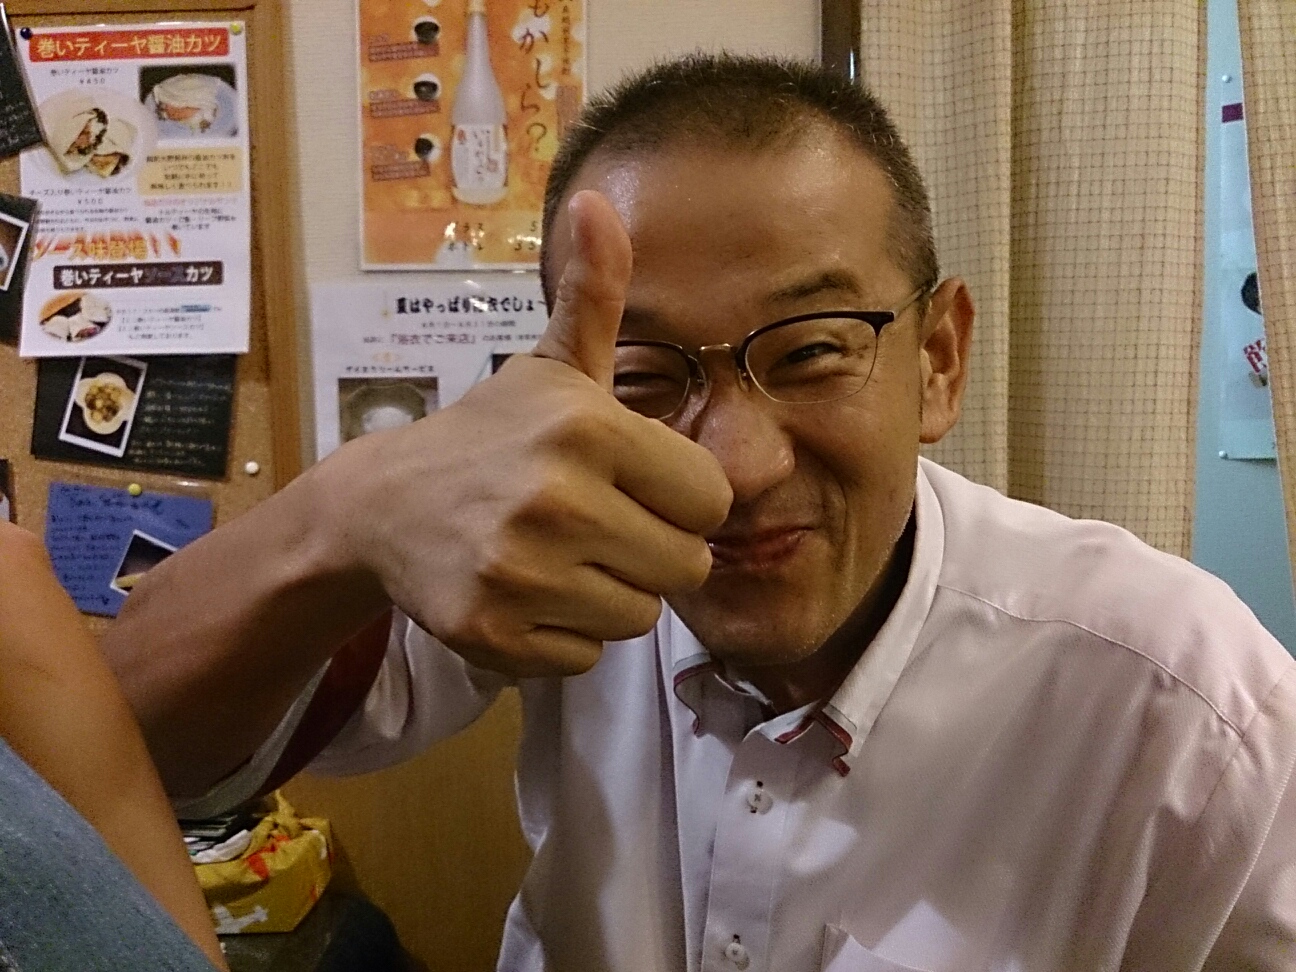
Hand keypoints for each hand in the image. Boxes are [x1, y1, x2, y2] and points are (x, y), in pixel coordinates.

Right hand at [321, 190, 731, 676]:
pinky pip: (584, 656)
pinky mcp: (491, 633)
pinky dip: (565, 633)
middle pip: (685, 565)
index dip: (679, 494)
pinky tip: (529, 591)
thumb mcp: (549, 365)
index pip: (712, 498)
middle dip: (652, 548)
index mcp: (590, 429)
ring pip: (637, 616)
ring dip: (611, 592)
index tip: (633, 482)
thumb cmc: (490, 433)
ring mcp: (519, 572)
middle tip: (598, 524)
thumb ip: (595, 294)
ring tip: (562, 556)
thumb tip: (599, 201)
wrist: (383, 505)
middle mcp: (557, 500)